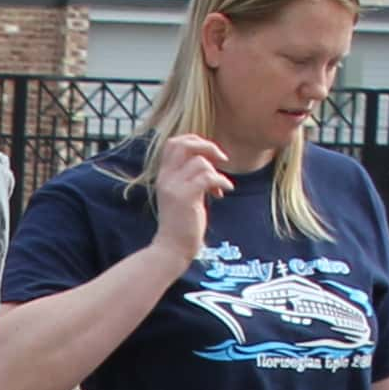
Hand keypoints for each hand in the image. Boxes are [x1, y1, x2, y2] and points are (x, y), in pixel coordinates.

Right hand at [144, 131, 231, 259]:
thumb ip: (188, 176)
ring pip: (200, 162)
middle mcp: (166, 178)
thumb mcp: (181, 194)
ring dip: (216, 172)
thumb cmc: (181, 224)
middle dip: (207, 146)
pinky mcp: (185, 197)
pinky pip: (208, 177)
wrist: (171, 249)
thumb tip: (209, 159)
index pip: (174, 143)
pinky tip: (224, 192)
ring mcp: (174, 187)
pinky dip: (221, 182)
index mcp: (164, 176)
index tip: (208, 154)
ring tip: (219, 188)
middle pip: (184, 144)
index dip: (194, 140)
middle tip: (220, 160)